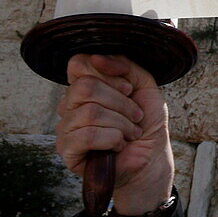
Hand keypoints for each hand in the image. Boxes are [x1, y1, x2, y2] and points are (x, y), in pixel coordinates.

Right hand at [55, 54, 173, 214]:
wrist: (152, 158)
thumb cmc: (146, 122)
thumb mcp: (143, 85)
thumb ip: (125, 65)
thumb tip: (96, 58)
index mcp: (85, 87)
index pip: (78, 63)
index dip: (108, 71)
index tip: (129, 87)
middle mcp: (69, 105)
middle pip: (85, 86)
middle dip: (121, 101)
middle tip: (135, 115)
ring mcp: (65, 127)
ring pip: (89, 111)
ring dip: (121, 122)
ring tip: (131, 132)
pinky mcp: (67, 150)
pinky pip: (87, 135)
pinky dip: (113, 138)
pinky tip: (119, 144)